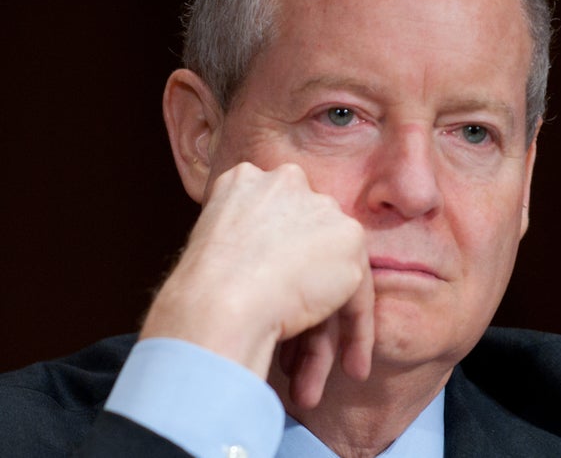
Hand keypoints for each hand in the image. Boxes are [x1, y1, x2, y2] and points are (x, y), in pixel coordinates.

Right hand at [141, 162, 373, 406]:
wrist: (218, 302)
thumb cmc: (201, 293)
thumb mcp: (215, 249)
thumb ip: (247, 245)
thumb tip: (264, 276)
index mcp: (247, 181)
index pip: (276, 230)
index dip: (274, 274)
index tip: (269, 306)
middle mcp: (286, 182)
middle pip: (305, 254)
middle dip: (300, 303)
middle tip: (290, 354)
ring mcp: (320, 208)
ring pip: (330, 278)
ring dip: (322, 335)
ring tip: (309, 382)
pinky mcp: (348, 238)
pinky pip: (357, 297)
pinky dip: (356, 334)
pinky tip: (351, 366)